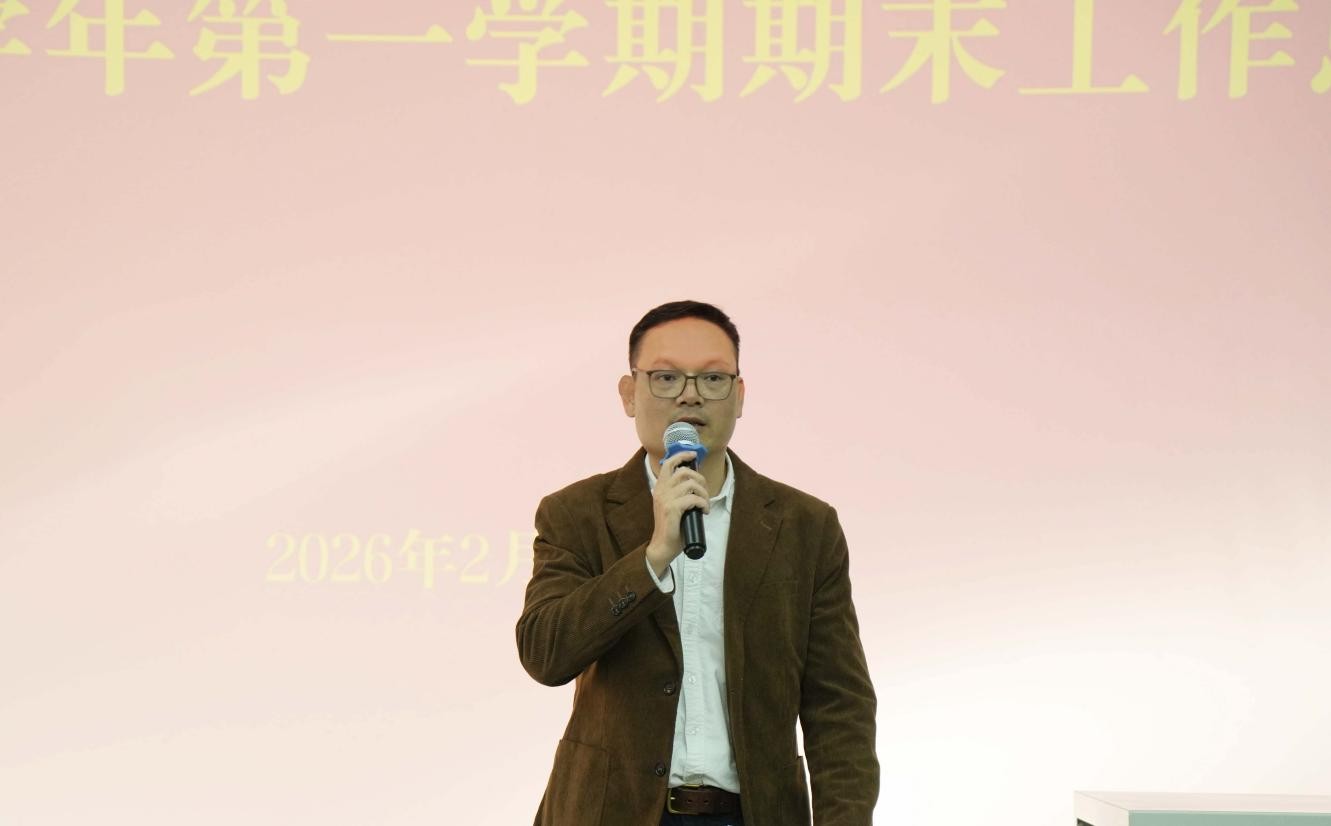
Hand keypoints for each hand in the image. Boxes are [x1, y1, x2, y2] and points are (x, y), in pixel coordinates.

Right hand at [645, 451, 709, 576]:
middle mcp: (660, 491)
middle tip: (705, 492)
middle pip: (684, 472)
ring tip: (706, 504)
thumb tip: (696, 483)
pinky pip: (693, 499)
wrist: (662, 546)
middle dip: (700, 479)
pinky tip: (705, 511)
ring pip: (690, 484)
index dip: (682, 456)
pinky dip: (703, 503)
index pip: (668, 463)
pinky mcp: (671, 509)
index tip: (693, 455)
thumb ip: (678, 493)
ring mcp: (665, 499)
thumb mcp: (672, 505)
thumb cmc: (671, 527)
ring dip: (703, 493)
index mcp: (659, 488)